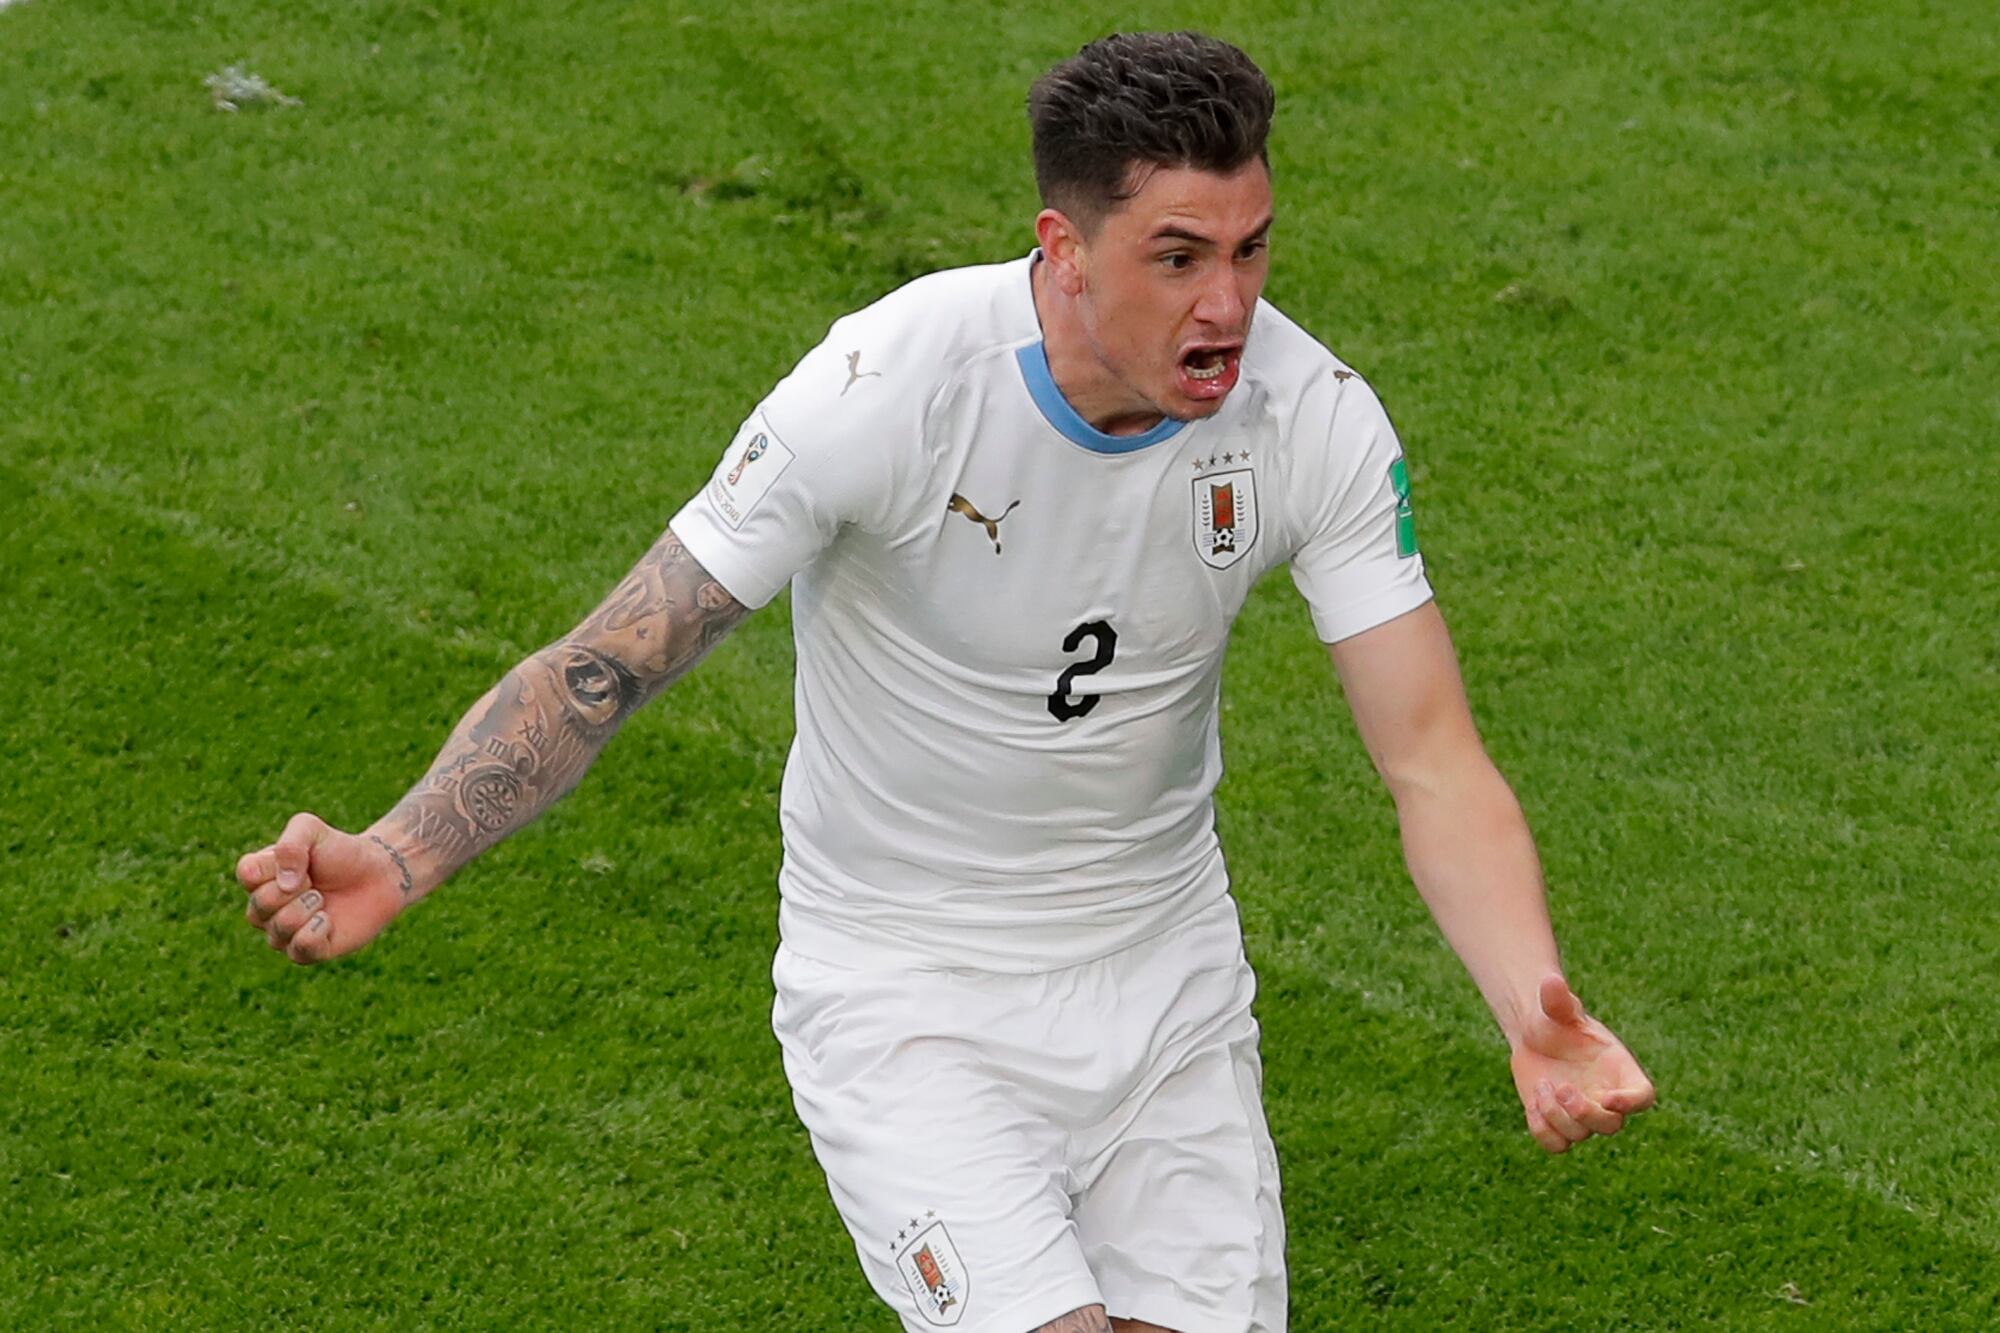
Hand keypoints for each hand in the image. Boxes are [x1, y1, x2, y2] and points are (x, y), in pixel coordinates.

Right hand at [237, 812, 407, 963]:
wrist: (378, 874)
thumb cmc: (340, 851)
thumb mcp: (312, 830)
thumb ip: (290, 845)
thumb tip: (284, 885)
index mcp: (260, 877)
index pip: (246, 874)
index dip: (276, 866)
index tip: (302, 860)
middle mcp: (265, 907)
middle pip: (259, 906)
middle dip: (295, 890)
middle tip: (314, 882)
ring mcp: (283, 932)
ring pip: (278, 930)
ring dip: (306, 909)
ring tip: (321, 898)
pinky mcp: (306, 951)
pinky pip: (299, 949)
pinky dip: (317, 930)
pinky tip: (328, 919)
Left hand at [1510, 974, 1654, 1153]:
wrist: (1534, 1036)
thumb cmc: (1555, 1020)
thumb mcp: (1556, 1008)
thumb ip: (1558, 1000)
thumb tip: (1550, 981)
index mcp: (1620, 1071)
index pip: (1642, 1097)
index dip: (1631, 1103)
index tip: (1609, 1098)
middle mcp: (1607, 1098)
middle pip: (1611, 1126)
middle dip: (1585, 1113)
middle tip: (1561, 1088)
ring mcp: (1583, 1115)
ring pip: (1580, 1135)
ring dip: (1556, 1116)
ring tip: (1542, 1086)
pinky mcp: (1557, 1125)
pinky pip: (1556, 1145)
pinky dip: (1543, 1131)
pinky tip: (1532, 1105)